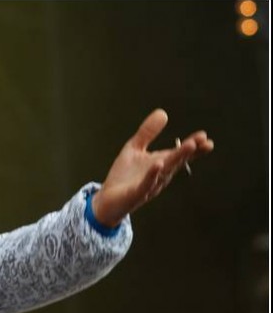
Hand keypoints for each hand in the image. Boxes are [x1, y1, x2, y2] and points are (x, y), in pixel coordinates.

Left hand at [91, 109, 213, 226]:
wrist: (107, 199)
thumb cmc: (123, 176)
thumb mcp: (134, 148)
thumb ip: (147, 132)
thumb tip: (163, 112)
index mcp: (161, 163)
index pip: (180, 155)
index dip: (193, 147)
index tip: (205, 138)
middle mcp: (159, 175)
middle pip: (176, 162)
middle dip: (188, 151)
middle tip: (204, 142)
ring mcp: (149, 185)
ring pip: (165, 171)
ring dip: (176, 159)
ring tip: (189, 146)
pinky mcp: (136, 193)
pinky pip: (146, 184)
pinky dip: (152, 175)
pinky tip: (158, 164)